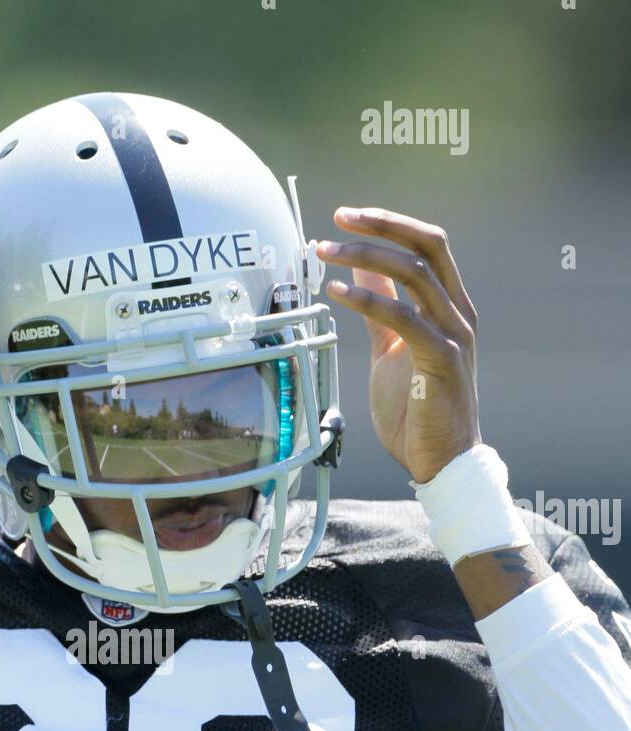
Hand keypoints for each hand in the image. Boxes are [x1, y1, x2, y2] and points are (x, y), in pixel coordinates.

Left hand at [316, 209, 479, 483]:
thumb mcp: (391, 348)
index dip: (388, 224)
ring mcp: (454, 334)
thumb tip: (360, 271)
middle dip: (382, 224)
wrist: (441, 461)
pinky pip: (404, 318)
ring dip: (365, 257)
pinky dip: (368, 300)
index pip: (427, 245)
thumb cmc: (416, 410)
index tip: (346, 217)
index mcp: (449, 306)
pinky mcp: (442, 360)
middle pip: (427, 246)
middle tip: (338, 217)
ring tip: (325, 252)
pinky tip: (336, 293)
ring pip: (414, 274)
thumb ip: (381, 309)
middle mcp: (458, 313)